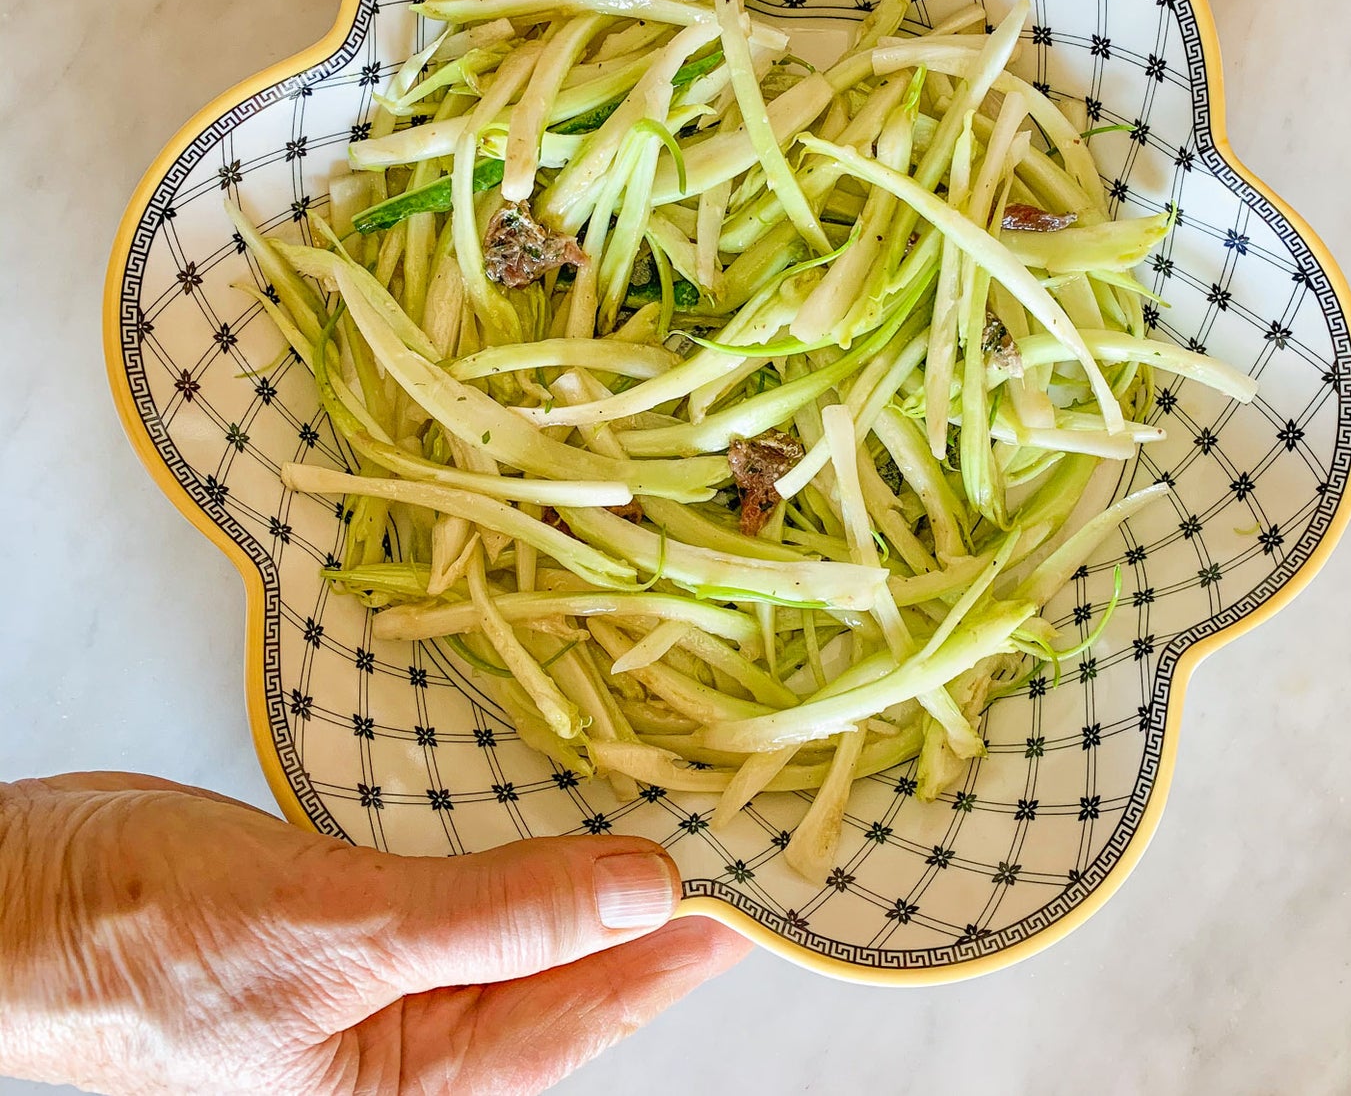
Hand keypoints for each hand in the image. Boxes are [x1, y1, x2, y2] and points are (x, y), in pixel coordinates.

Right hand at [0, 772, 747, 1094]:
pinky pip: (471, 876)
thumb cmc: (152, 950)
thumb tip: (644, 887)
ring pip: (523, 919)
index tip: (755, 897)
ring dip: (590, 869)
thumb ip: (499, 915)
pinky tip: (568, 805)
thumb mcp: (342, 935)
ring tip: (675, 816)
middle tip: (733, 843)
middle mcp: (417, 1033)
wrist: (32, 895)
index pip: (580, 1017)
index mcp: (413, 1085)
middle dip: (647, 915)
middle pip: (563, 973)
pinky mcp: (370, 906)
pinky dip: (523, 841)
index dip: (673, 957)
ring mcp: (395, 966)